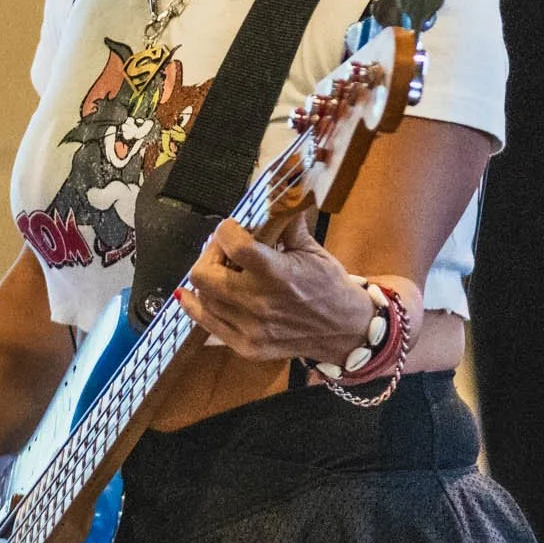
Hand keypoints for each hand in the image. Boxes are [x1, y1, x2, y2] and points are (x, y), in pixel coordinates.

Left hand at [172, 216, 377, 362]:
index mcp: (278, 274)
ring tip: (223, 270)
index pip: (234, 245)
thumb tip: (272, 195)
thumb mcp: (311, 249)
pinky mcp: (246, 347)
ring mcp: (250, 329)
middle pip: (203, 274)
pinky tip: (199, 294)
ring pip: (202, 297)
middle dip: (209, 254)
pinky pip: (207, 324)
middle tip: (222, 249)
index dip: (226, 230)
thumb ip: (285, 223)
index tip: (232, 227)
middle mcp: (259, 303)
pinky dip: (199, 305)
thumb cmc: (329, 285)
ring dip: (208, 278)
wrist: (344, 330)